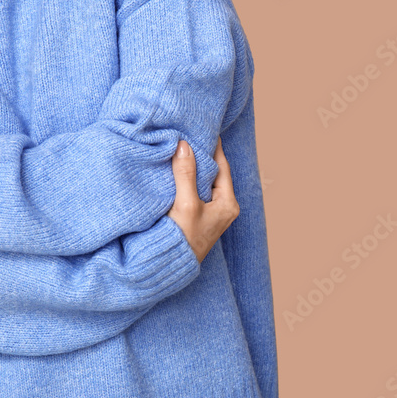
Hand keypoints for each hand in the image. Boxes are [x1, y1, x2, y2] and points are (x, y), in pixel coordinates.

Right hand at [167, 137, 239, 262]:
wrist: (168, 268)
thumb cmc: (182, 240)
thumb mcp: (185, 204)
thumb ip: (186, 174)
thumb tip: (184, 146)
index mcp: (228, 204)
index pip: (222, 167)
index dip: (214, 148)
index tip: (206, 129)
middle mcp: (222, 208)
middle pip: (214, 174)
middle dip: (203, 155)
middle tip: (191, 134)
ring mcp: (210, 213)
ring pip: (203, 182)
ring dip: (193, 167)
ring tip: (182, 147)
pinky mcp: (196, 218)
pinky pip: (193, 191)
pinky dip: (186, 179)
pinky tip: (175, 170)